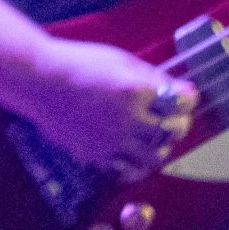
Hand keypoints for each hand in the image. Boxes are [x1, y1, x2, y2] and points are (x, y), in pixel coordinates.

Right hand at [21, 36, 196, 176]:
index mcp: (135, 90)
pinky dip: (136, 162)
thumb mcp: (121, 60)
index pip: (181, 103)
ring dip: (161, 147)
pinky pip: (126, 168)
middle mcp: (127, 119)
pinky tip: (133, 150)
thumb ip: (155, 78)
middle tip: (174, 118)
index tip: (186, 98)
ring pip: (153, 158)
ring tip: (155, 138)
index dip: (189, 100)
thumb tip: (186, 91)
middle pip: (172, 131)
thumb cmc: (80, 63)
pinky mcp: (95, 155)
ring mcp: (111, 141)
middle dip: (179, 124)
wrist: (39, 81)